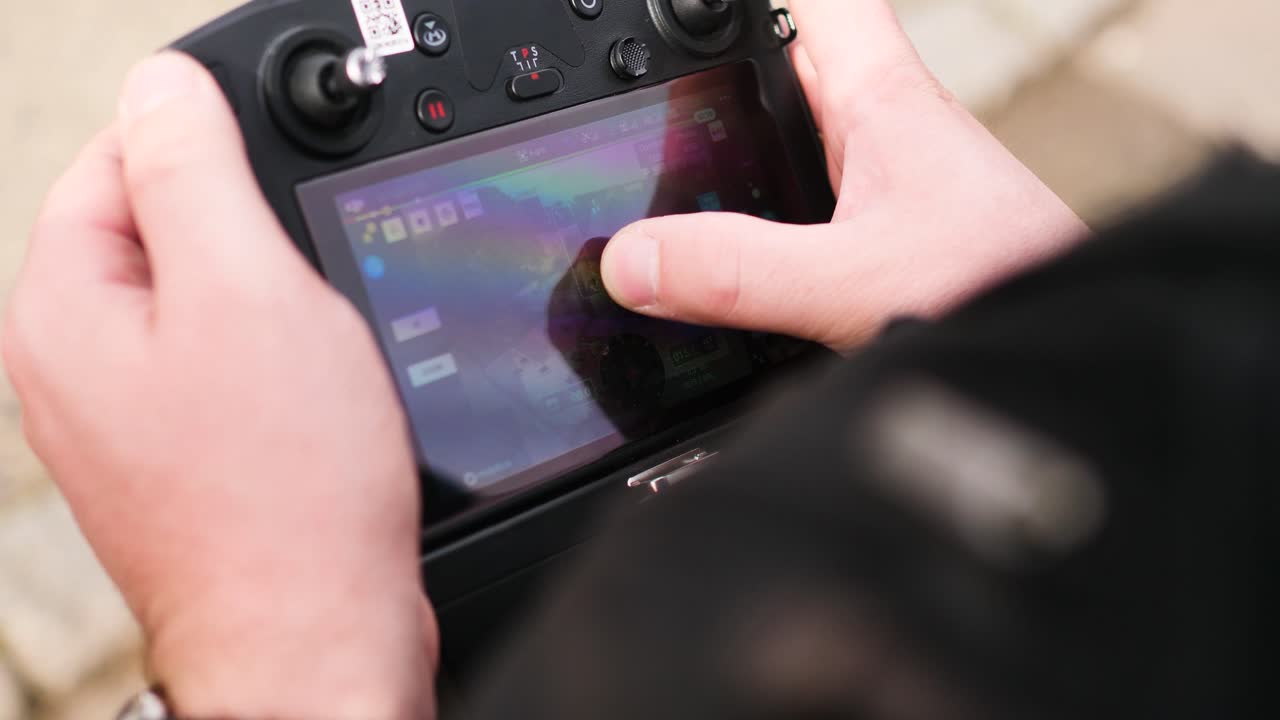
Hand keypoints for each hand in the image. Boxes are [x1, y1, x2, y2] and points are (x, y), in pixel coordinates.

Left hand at [3, 53, 436, 718]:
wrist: (315, 633)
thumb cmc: (286, 488)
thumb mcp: (246, 290)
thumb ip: (194, 171)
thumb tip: (165, 85)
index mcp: (61, 310)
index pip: (121, 158)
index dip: (216, 154)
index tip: (281, 203)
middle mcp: (73, 363)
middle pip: (166, 231)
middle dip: (250, 239)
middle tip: (307, 294)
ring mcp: (126, 414)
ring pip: (207, 299)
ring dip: (272, 303)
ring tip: (313, 358)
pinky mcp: (181, 449)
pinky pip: (227, 361)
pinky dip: (277, 359)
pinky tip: (312, 399)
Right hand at [602, 0, 1087, 351]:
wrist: (1071, 352)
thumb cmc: (1009, 288)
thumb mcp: (850, 282)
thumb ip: (738, 272)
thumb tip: (635, 260)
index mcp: (878, 99)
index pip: (814, 1)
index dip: (744, 3)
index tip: (686, 11)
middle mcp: (884, 124)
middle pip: (784, 63)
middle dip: (717, 78)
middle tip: (645, 112)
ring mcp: (888, 176)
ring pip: (796, 133)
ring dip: (741, 148)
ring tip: (670, 179)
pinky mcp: (891, 227)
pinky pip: (808, 195)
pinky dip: (765, 209)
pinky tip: (736, 254)